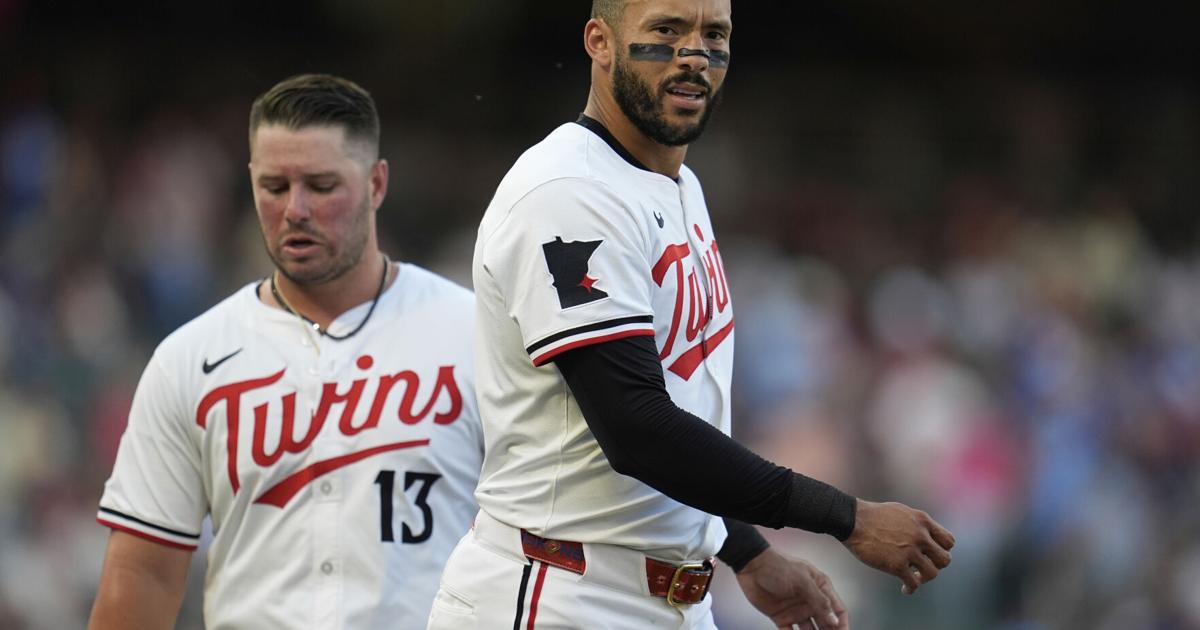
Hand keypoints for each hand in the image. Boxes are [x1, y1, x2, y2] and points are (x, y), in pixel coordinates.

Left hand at [734, 548, 848, 629]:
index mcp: (819, 588)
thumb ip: (819, 601)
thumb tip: (834, 620)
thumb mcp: (803, 581)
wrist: (751, 565)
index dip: (842, 624)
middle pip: (826, 623)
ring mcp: (796, 610)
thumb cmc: (778, 565)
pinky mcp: (781, 617)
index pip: (837, 610)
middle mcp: (810, 601)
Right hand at [841, 500, 954, 594]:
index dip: (942, 550)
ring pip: (932, 573)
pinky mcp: (896, 565)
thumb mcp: (902, 512)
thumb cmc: (873, 515)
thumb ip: (917, 523)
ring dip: (924, 579)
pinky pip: (914, 583)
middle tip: (924, 567)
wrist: (853, 520)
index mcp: (922, 521)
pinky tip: (904, 589)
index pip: (949, 541)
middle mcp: (920, 535)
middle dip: (936, 566)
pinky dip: (910, 589)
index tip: (931, 554)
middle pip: (945, 559)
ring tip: (914, 578)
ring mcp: (909, 551)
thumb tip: (926, 535)